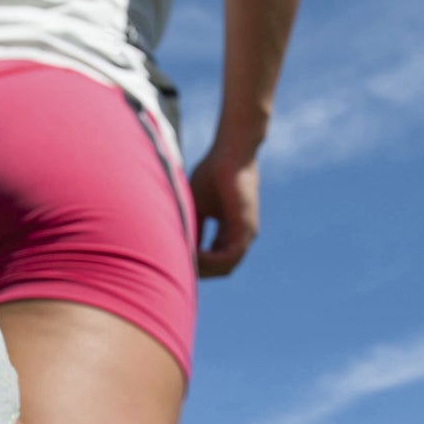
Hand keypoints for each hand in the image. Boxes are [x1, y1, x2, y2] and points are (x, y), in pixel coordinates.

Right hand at [189, 146, 258, 277]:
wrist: (231, 152)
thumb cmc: (213, 173)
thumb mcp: (196, 205)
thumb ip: (192, 227)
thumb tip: (179, 248)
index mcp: (230, 230)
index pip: (215, 259)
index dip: (197, 265)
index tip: (177, 262)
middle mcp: (241, 235)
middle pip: (221, 268)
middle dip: (200, 271)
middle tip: (178, 267)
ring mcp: (246, 233)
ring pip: (225, 266)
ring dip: (204, 269)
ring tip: (183, 262)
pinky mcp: (246, 228)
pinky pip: (229, 257)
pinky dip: (211, 260)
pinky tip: (194, 255)